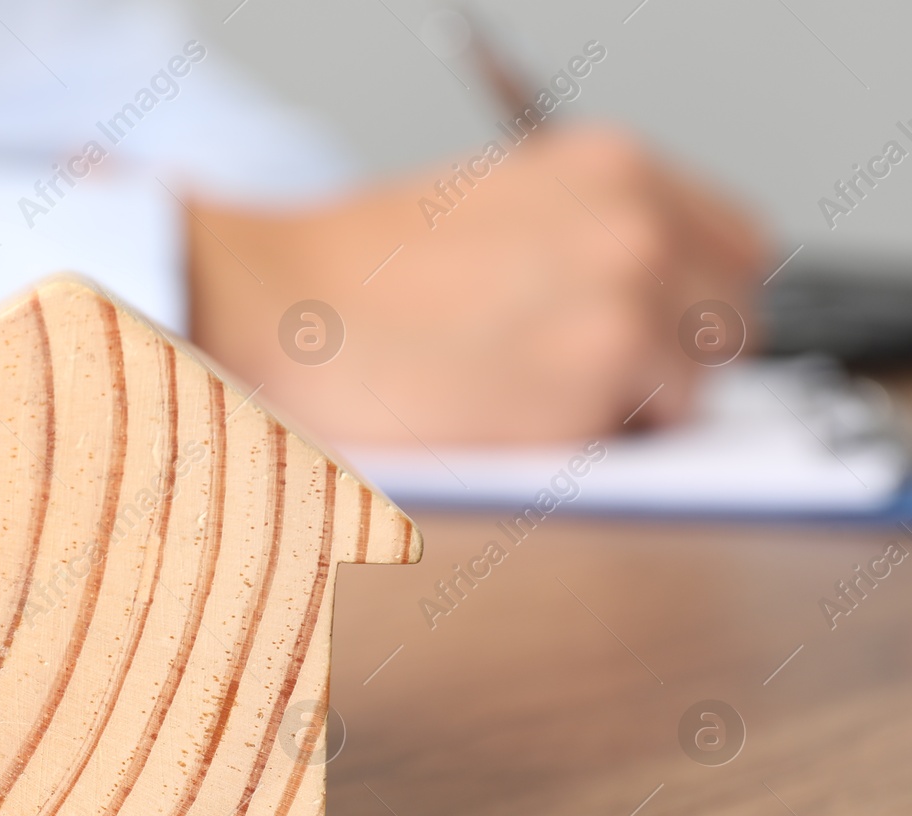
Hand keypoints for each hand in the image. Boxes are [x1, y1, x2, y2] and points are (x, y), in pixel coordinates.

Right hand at [184, 124, 768, 445]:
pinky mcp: (590, 390)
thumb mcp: (500, 204)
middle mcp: (637, 227)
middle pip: (735, 323)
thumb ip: (592, 236)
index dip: (698, 298)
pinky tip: (512, 421)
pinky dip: (590, 445)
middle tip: (592, 377)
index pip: (740, 247)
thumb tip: (653, 298)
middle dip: (678, 358)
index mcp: (615, 169)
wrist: (277, 304)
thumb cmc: (359, 272)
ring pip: (698, 391)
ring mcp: (622, 307)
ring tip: (535, 398)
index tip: (661, 329)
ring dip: (636, 408)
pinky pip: (639, 441)